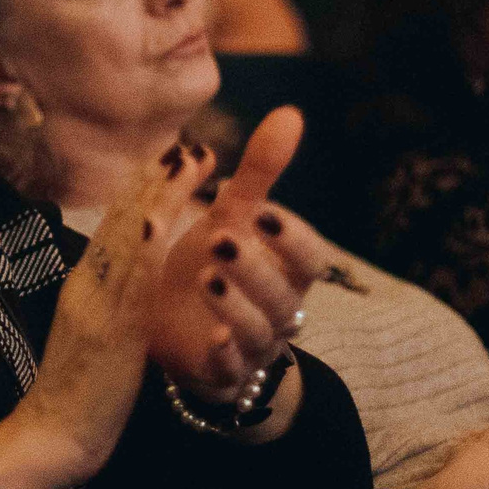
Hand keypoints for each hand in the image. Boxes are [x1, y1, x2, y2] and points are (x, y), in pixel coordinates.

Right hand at [0, 140, 210, 488]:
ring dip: (160, 195)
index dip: (145, 189)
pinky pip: (129, 281)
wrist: (52, 437)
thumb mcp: (94, 336)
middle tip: (189, 142)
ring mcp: (97, 304)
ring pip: (128, 238)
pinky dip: (144, 245)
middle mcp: (89, 285)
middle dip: (157, 179)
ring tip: (186, 159)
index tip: (172, 158)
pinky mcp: (109, 331)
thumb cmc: (78, 394)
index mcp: (88, 285)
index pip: (118, 225)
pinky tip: (161, 216)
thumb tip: (123, 278)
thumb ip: (109, 303)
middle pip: (122, 218)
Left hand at [147, 109, 335, 429]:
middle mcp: (278, 312)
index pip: (310, 258)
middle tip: (220, 240)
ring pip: (258, 333)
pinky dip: (224, 355)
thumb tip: (291, 113)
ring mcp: (252, 348)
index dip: (291, 237)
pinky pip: (231, 372)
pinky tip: (210, 336)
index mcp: (286, 272)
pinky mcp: (221, 375)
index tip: (261, 212)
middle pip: (284, 296)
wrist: (177, 330)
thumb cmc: (214, 265)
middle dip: (256, 269)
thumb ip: (260, 172)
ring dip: (237, 306)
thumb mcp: (232, 216)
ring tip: (207, 278)